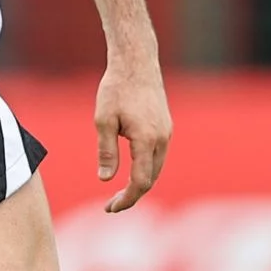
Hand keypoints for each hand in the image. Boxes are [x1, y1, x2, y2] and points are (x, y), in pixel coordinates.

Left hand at [95, 49, 170, 212]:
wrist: (137, 62)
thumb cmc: (116, 88)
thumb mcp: (103, 120)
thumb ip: (106, 151)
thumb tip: (105, 179)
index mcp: (146, 140)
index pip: (140, 182)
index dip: (126, 199)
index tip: (110, 208)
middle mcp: (162, 139)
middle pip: (151, 179)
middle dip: (132, 195)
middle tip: (110, 206)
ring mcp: (167, 133)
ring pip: (156, 169)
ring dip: (140, 183)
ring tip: (119, 193)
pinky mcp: (166, 127)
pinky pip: (158, 156)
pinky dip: (146, 169)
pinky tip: (131, 171)